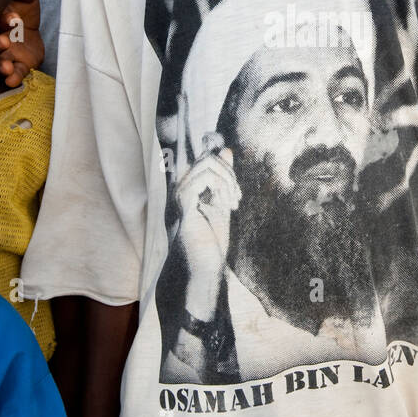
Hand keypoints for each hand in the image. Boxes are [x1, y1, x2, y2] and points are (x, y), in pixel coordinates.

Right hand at [0, 0, 42, 86]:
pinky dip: (12, 77)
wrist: (30, 31)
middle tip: (5, 42)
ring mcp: (2, 55)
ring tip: (6, 66)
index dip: (2, 19)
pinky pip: (12, 73)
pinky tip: (12, 80)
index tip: (15, 19)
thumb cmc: (21, 10)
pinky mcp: (15, 66)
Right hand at [175, 131, 240, 320]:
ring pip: (206, 163)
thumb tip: (225, 149)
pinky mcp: (184, 206)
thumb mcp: (223, 201)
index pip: (206, 158)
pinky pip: (201, 179)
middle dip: (229, 173)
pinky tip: (226, 206)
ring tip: (233, 204)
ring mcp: (180, 196)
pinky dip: (220, 187)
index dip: (225, 167)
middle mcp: (181, 188)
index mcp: (189, 187)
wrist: (205, 268)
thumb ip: (224, 177)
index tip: (236, 194)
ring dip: (227, 181)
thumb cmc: (212, 240)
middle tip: (237, 199)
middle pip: (207, 157)